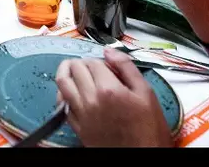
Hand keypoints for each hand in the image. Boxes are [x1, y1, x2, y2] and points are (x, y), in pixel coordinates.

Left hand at [55, 48, 172, 146]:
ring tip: (73, 69)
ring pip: (62, 82)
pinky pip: (61, 102)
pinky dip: (63, 92)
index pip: (92, 61)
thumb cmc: (148, 130)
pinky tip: (71, 91)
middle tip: (90, 66)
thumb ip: (127, 68)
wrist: (141, 156)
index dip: (99, 59)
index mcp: (109, 89)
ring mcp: (81, 112)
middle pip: (75, 68)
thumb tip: (110, 51)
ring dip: (66, 71)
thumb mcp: (146, 93)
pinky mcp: (76, 124)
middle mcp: (90, 99)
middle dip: (82, 63)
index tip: (106, 65)